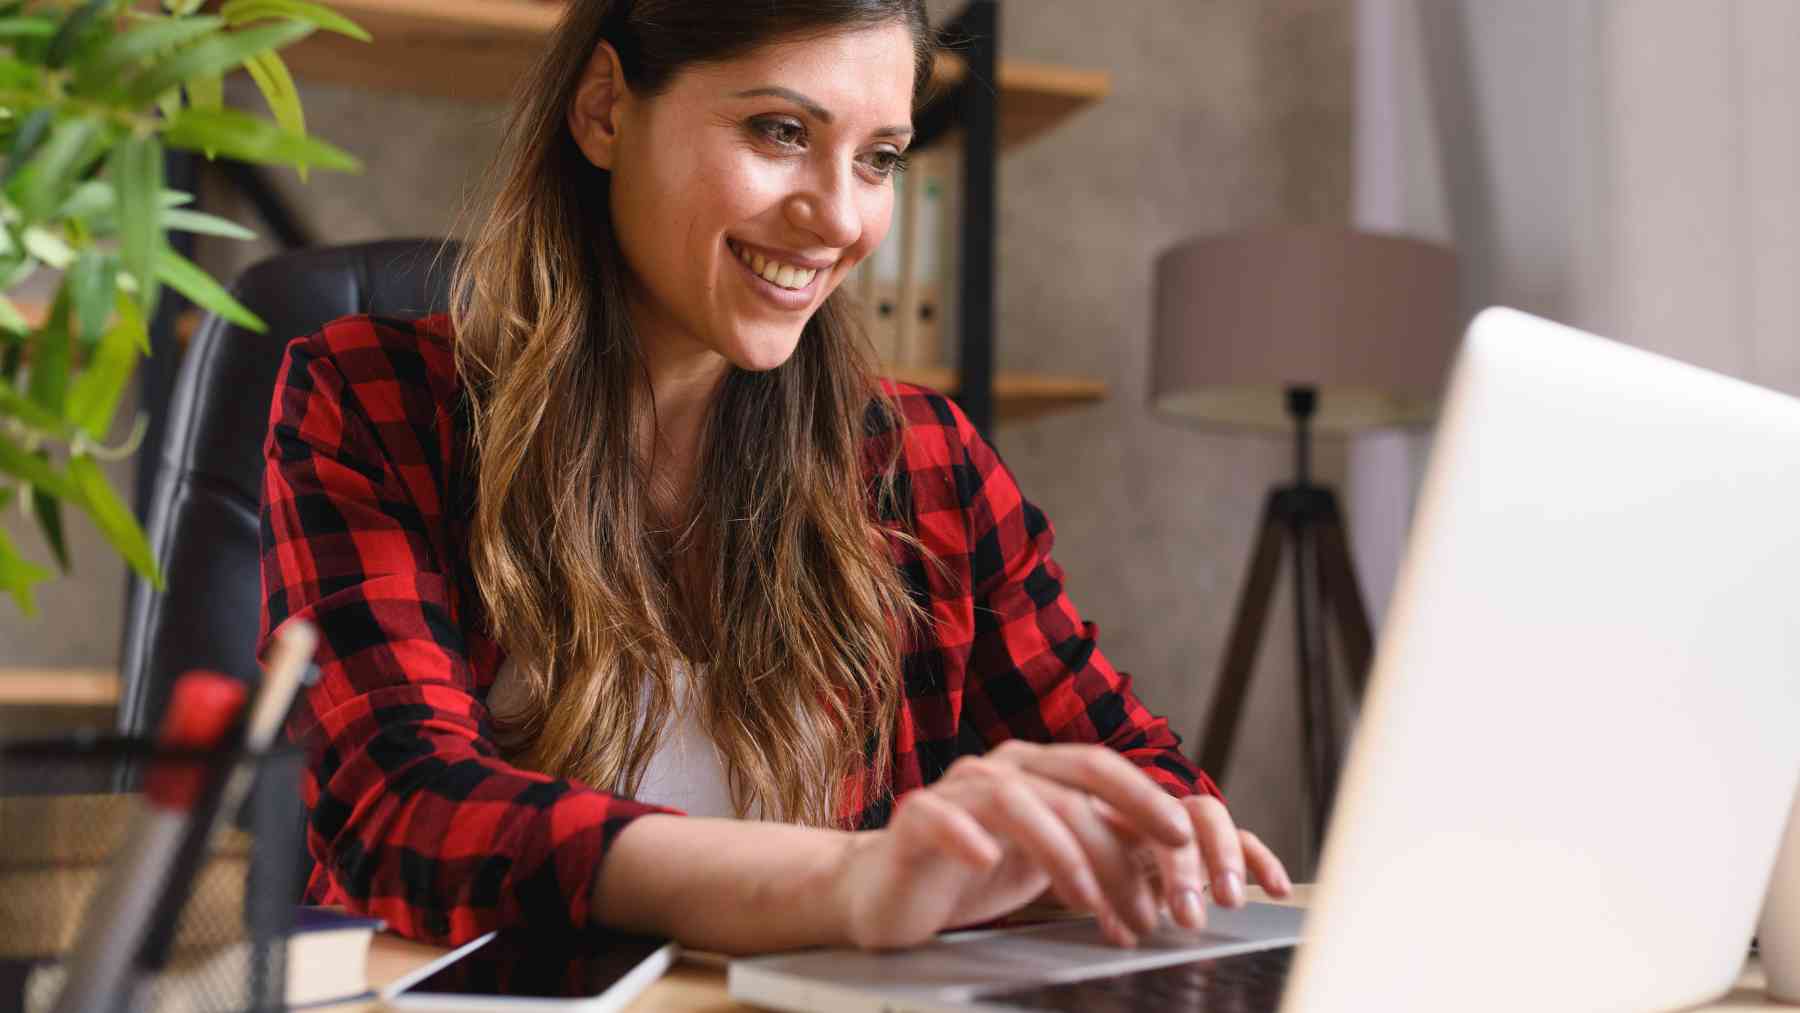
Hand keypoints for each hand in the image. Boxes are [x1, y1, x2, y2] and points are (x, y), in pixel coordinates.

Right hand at [831, 741, 1291, 949]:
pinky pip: (942, 817)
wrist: (887, 893)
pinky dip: (966, 835)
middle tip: (1161, 877)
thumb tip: (1180, 870)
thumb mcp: (1049, 862)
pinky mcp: (914, 820)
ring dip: (1061, 851)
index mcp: (1038, 772)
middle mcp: (1001, 769)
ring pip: (1017, 800)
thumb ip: (1101, 850)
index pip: (1102, 768)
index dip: (1148, 798)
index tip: (1190, 842)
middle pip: (1073, 777)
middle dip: (1124, 826)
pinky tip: (986, 862)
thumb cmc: (976, 876)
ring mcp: (956, 792)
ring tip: (1088, 903)